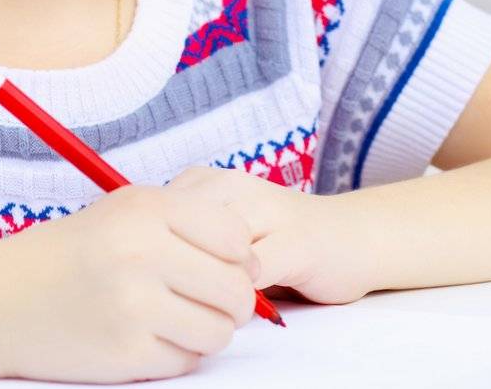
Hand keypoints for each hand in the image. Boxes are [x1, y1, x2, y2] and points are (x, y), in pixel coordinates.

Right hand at [0, 183, 260, 382]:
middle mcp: (143, 253)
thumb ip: (188, 223)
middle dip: (234, 301)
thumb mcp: (125, 210)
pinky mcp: (126, 353)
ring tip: (177, 319)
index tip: (224, 265)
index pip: (236, 236)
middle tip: (210, 301)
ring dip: (208, 331)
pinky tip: (148, 337)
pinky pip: (187, 360)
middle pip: (236, 289)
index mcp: (148, 209)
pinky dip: (177, 354)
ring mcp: (134, 306)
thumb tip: (252, 257)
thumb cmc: (72, 252)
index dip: (242, 257)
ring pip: (220, 331)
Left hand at [168, 166, 369, 304]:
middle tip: (179, 299)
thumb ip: (183, 241)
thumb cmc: (280, 240)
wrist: (356, 236)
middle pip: (176, 233)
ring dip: (207, 286)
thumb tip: (134, 271)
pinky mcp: (297, 242)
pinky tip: (242, 309)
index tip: (154, 279)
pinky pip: (252, 273)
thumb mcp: (222, 231)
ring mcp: (267, 210)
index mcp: (209, 182)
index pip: (153, 216)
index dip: (149, 254)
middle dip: (172, 271)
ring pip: (212, 252)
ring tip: (213, 306)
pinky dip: (239, 298)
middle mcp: (235, 185)